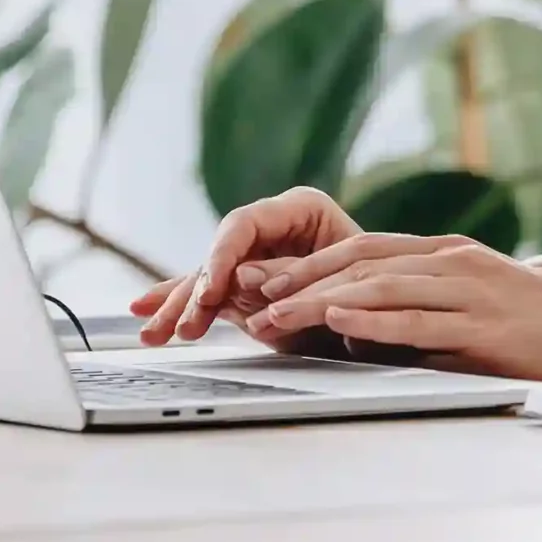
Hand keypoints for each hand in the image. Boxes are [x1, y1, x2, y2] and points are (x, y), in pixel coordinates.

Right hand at [131, 186, 362, 344]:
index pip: (244, 223)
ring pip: (208, 277)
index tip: (211, 288)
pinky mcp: (247, 288)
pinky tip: (146, 312)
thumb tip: (243, 277)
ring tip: (152, 332)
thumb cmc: (379, 288)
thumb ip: (293, 276)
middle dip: (196, 291)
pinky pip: (207, 294)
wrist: (394, 312)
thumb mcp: (343, 280)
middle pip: (219, 252)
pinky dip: (180, 305)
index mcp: (300, 208)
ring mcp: (256, 258)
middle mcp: (272, 228)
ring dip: (179, 306)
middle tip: (183, 324)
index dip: (221, 255)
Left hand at [245, 233, 541, 382]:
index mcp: (446, 254)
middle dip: (299, 277)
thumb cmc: (538, 330)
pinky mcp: (481, 319)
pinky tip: (339, 319)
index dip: (310, 263)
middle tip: (251, 292)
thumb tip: (358, 333)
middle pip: (360, 260)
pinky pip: (416, 316)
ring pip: (378, 284)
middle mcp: (452, 260)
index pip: (363, 251)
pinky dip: (372, 316)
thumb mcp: (470, 309)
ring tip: (275, 312)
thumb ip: (417, 312)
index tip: (266, 279)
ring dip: (319, 299)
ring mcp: (467, 286)